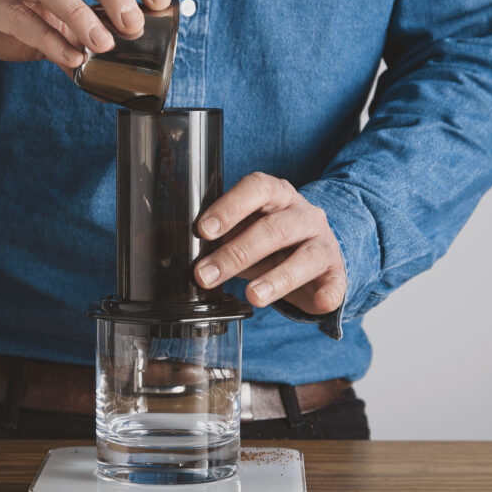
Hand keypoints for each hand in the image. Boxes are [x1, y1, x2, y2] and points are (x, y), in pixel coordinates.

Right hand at [0, 0, 169, 69]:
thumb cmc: (3, 13)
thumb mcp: (50, 19)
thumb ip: (82, 30)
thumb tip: (124, 55)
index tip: (159, 0)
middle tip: (133, 25)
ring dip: (78, 14)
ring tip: (101, 45)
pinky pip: (14, 14)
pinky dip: (44, 37)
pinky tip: (67, 58)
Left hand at [194, 172, 346, 315]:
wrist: (314, 253)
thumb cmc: (268, 240)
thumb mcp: (238, 231)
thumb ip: (207, 235)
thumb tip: (154, 241)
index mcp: (275, 195)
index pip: (256, 189)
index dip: (229, 207)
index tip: (203, 230)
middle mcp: (302, 214)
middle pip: (273, 229)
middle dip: (236, 253)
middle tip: (206, 275)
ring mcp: (323, 242)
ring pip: (306, 256)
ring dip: (277, 278)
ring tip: (252, 297)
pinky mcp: (336, 272)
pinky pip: (337, 282)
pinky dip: (329, 293)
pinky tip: (319, 302)